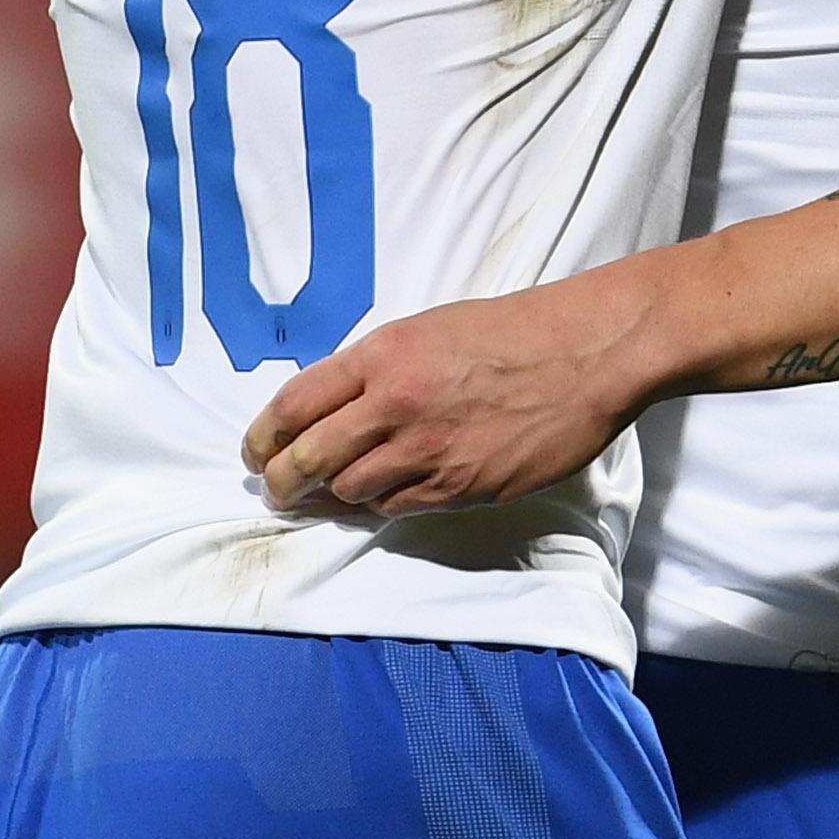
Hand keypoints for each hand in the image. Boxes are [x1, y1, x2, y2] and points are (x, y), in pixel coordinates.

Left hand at [242, 275, 651, 516]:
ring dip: (330, 497)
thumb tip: (335, 410)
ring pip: (348, 490)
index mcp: (382, 355)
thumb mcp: (429, 330)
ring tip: (324, 497)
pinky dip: (380, 506)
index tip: (255, 450)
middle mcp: (394, 403)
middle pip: (308, 458)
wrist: (583, 355)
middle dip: (281, 480)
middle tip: (276, 488)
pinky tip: (380, 498)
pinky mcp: (459, 486)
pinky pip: (397, 508)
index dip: (264, 435)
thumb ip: (378, 369)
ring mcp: (426, 450)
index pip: (296, 403)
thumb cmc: (511, 333)